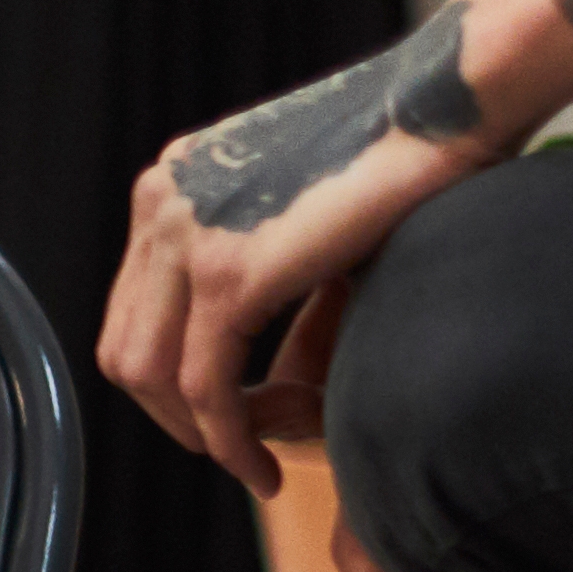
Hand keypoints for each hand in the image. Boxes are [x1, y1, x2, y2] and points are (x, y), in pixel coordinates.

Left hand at [102, 75, 467, 498]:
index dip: (170, 379)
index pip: (134, 309)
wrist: (445, 102)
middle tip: (233, 455)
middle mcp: (160, 202)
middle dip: (173, 417)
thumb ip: (270, 285)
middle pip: (127, 345)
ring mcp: (184, 233)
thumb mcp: (308, 221)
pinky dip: (227, 438)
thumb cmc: (408, 157)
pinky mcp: (229, 272)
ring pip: (151, 374)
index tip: (222, 420)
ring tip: (252, 469)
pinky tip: (260, 469)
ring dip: (200, 436)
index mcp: (172, 185)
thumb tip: (265, 384)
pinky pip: (204, 383)